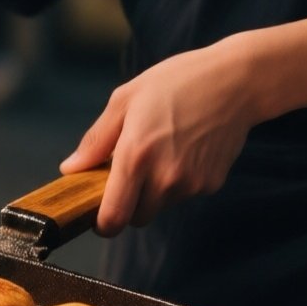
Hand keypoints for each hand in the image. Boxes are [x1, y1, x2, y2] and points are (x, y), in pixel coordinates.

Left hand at [59, 41, 256, 234]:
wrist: (235, 82)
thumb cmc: (176, 82)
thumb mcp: (125, 99)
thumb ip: (96, 140)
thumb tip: (71, 168)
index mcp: (136, 156)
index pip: (114, 217)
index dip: (103, 223)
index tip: (98, 215)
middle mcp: (164, 177)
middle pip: (137, 217)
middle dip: (129, 202)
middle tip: (131, 170)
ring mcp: (190, 184)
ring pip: (162, 205)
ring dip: (155, 190)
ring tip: (163, 148)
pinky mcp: (211, 185)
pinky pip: (185, 193)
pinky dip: (180, 181)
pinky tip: (186, 148)